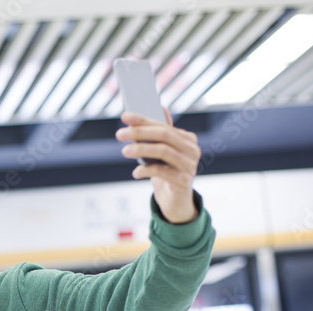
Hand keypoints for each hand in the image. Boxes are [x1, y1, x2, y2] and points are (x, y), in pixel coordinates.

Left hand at [116, 108, 199, 222]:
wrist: (175, 200)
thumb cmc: (166, 172)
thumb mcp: (162, 152)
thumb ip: (161, 132)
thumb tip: (160, 107)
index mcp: (187, 139)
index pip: (163, 125)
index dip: (143, 120)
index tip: (125, 116)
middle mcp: (192, 150)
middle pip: (164, 135)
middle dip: (140, 132)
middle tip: (120, 134)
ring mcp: (190, 165)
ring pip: (164, 151)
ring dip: (141, 150)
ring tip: (124, 151)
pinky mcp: (184, 181)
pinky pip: (162, 171)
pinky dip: (146, 170)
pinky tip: (136, 173)